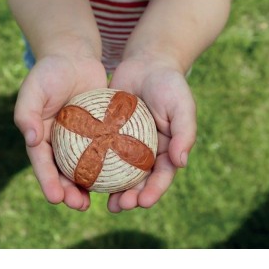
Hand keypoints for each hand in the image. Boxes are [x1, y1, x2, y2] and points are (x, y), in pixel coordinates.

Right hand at [14, 54, 107, 210]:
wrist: (74, 57)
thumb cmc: (50, 71)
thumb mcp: (34, 88)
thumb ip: (26, 113)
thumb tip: (30, 140)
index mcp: (39, 136)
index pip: (42, 164)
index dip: (48, 182)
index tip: (56, 199)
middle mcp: (58, 142)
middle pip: (62, 173)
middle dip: (69, 193)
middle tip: (79, 206)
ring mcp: (78, 139)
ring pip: (84, 168)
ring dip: (89, 186)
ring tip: (99, 201)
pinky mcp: (97, 133)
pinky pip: (103, 152)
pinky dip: (108, 166)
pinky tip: (120, 178)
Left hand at [108, 58, 196, 212]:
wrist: (146, 62)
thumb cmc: (169, 84)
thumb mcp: (182, 105)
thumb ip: (185, 133)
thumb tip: (181, 163)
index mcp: (167, 149)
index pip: (162, 176)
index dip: (154, 191)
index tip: (143, 202)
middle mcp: (147, 151)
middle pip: (139, 181)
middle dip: (131, 198)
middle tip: (119, 206)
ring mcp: (127, 144)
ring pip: (118, 173)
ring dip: (111, 189)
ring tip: (101, 202)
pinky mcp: (109, 134)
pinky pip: (101, 152)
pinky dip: (94, 165)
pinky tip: (83, 176)